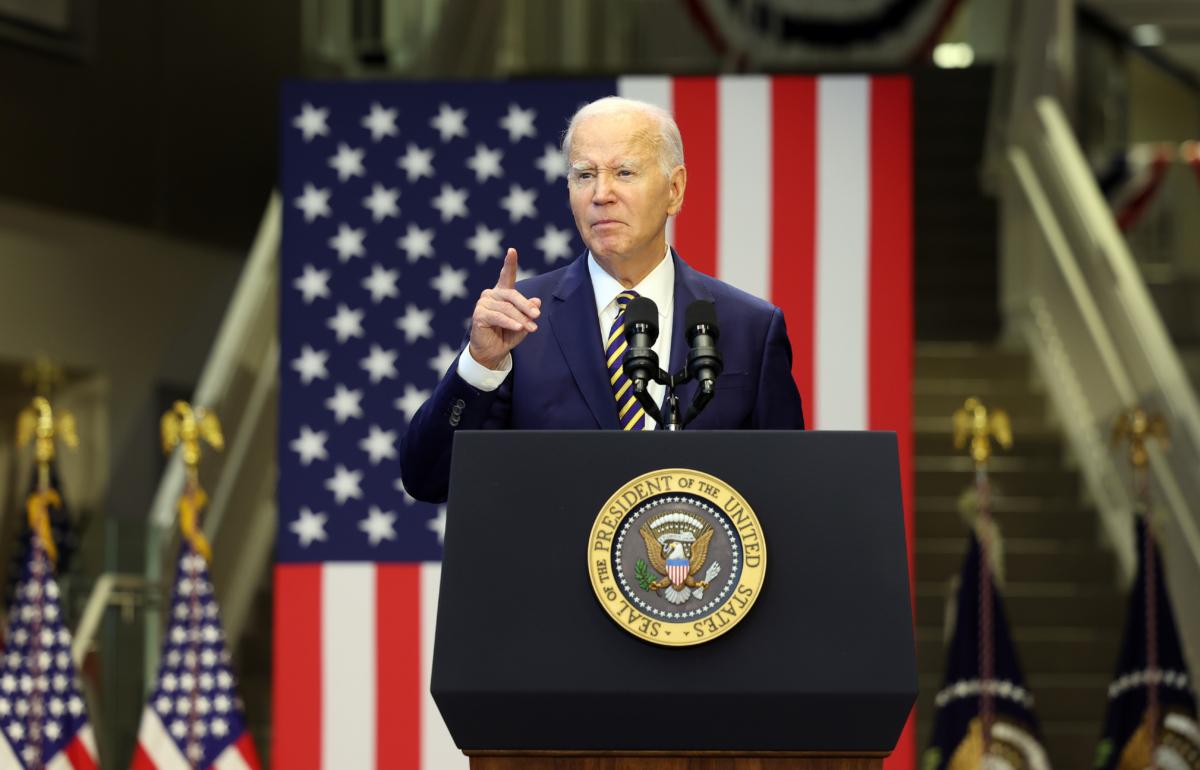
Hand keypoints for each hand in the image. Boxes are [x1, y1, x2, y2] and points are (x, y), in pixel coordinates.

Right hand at [469, 248, 541, 369]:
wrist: (492, 352)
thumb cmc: (507, 334)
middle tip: (537, 316)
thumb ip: (529, 312)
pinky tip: (518, 327)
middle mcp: (491, 294)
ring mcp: (483, 303)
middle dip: (526, 306)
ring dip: (521, 319)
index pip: (507, 275)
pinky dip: (509, 322)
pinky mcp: (479, 315)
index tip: (512, 251)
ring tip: (532, 328)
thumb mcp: (523, 322)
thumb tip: (537, 302)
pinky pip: (498, 316)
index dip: (510, 263)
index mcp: (502, 293)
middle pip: (512, 295)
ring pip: (507, 308)